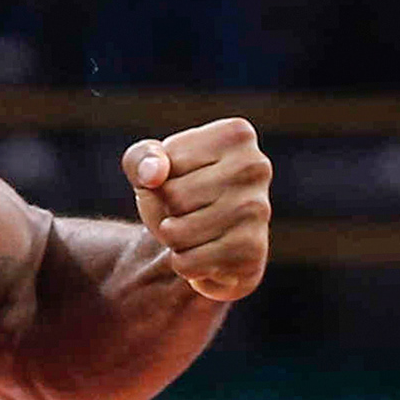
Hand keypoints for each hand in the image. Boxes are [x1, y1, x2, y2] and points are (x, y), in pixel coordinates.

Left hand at [123, 117, 269, 302]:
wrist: (207, 243)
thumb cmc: (178, 193)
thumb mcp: (148, 166)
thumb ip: (141, 158)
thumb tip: (154, 174)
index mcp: (236, 135)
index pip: (167, 163)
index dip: (159, 180)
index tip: (180, 181)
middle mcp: (256, 167)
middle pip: (174, 196)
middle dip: (165, 212)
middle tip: (185, 213)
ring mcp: (258, 210)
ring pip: (177, 232)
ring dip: (172, 240)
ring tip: (192, 233)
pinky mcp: (252, 251)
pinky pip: (188, 262)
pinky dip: (184, 264)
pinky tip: (204, 255)